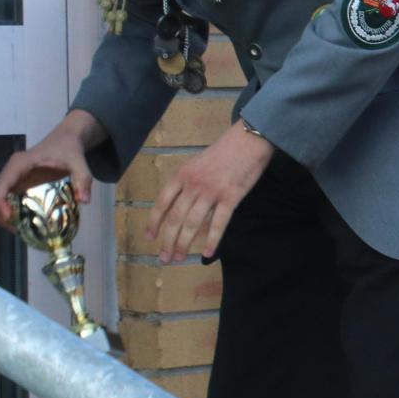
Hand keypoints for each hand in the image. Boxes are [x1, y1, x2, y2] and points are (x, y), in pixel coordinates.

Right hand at [0, 111, 101, 227]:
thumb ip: (83, 179)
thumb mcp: (78, 162)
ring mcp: (11, 177)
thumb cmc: (68, 149)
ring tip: (18, 228)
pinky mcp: (16, 183)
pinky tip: (21, 221)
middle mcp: (11, 170)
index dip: (0, 203)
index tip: (10, 218)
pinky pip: (3, 199)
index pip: (1, 184)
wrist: (65, 139)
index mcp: (20, 163)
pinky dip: (6, 211)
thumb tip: (84, 201)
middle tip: (15, 229)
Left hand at [150, 121, 274, 262]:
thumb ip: (187, 182)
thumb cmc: (224, 150)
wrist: (248, 139)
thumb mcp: (197, 162)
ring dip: (184, 244)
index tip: (150, 237)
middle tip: (164, 257)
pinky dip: (212, 240)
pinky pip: (219, 224)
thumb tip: (179, 204)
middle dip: (167, 240)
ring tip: (179, 258)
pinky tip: (207, 253)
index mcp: (182, 175)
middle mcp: (193, 185)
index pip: (162, 203)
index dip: (154, 222)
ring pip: (192, 224)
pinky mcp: (231, 197)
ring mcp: (211, 192)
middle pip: (175, 218)